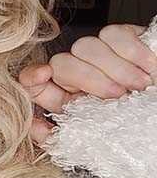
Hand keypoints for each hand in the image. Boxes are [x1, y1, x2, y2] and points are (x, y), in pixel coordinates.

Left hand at [18, 23, 156, 144]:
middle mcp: (81, 75)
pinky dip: (132, 52)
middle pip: (61, 62)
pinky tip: (147, 68)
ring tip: (138, 86)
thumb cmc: (138, 133)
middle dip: (88, 78)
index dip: (33, 75)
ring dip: (115, 69)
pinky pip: (114, 35)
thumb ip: (60, 136)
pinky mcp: (123, 38)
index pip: (35, 82)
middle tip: (117, 96)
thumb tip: (33, 128)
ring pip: (86, 46)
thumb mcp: (96, 142)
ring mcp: (101, 56)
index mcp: (68, 100)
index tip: (42, 74)